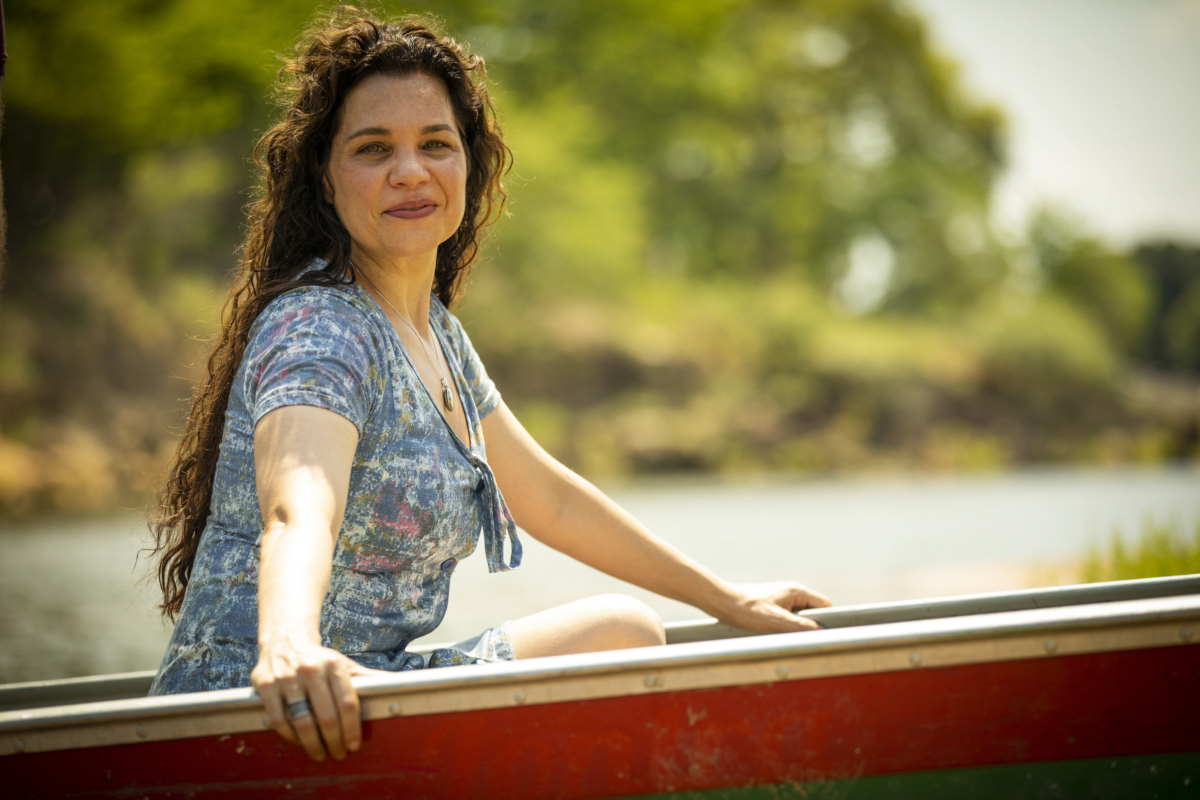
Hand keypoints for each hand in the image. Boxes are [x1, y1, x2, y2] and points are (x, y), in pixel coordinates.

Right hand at [251, 635, 385, 761]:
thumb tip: (398, 685)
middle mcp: (310, 669)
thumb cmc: (320, 659)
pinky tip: (299, 742)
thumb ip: (368, 679)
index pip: (347, 703)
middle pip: (326, 716)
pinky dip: (290, 736)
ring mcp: (286, 677)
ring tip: (320, 753)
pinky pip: (279, 719)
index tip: (353, 745)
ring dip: (312, 744)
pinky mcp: (264, 684)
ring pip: (302, 721)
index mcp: (334, 664)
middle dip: (334, 741)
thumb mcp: (345, 665)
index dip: (352, 729)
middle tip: (338, 754)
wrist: (285, 640)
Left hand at [718, 581, 832, 632]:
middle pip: (814, 611)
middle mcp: (791, 592)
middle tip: (802, 638)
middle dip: (811, 626)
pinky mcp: (773, 605)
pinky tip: (776, 632)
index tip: (824, 635)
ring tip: (785, 635)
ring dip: (797, 627)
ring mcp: (782, 598)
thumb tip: (820, 631)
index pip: (825, 605)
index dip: (827, 620)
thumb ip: (800, 625)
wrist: (723, 602)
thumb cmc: (747, 609)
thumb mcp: (777, 620)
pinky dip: (786, 626)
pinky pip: (789, 617)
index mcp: (796, 591)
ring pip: (801, 616)